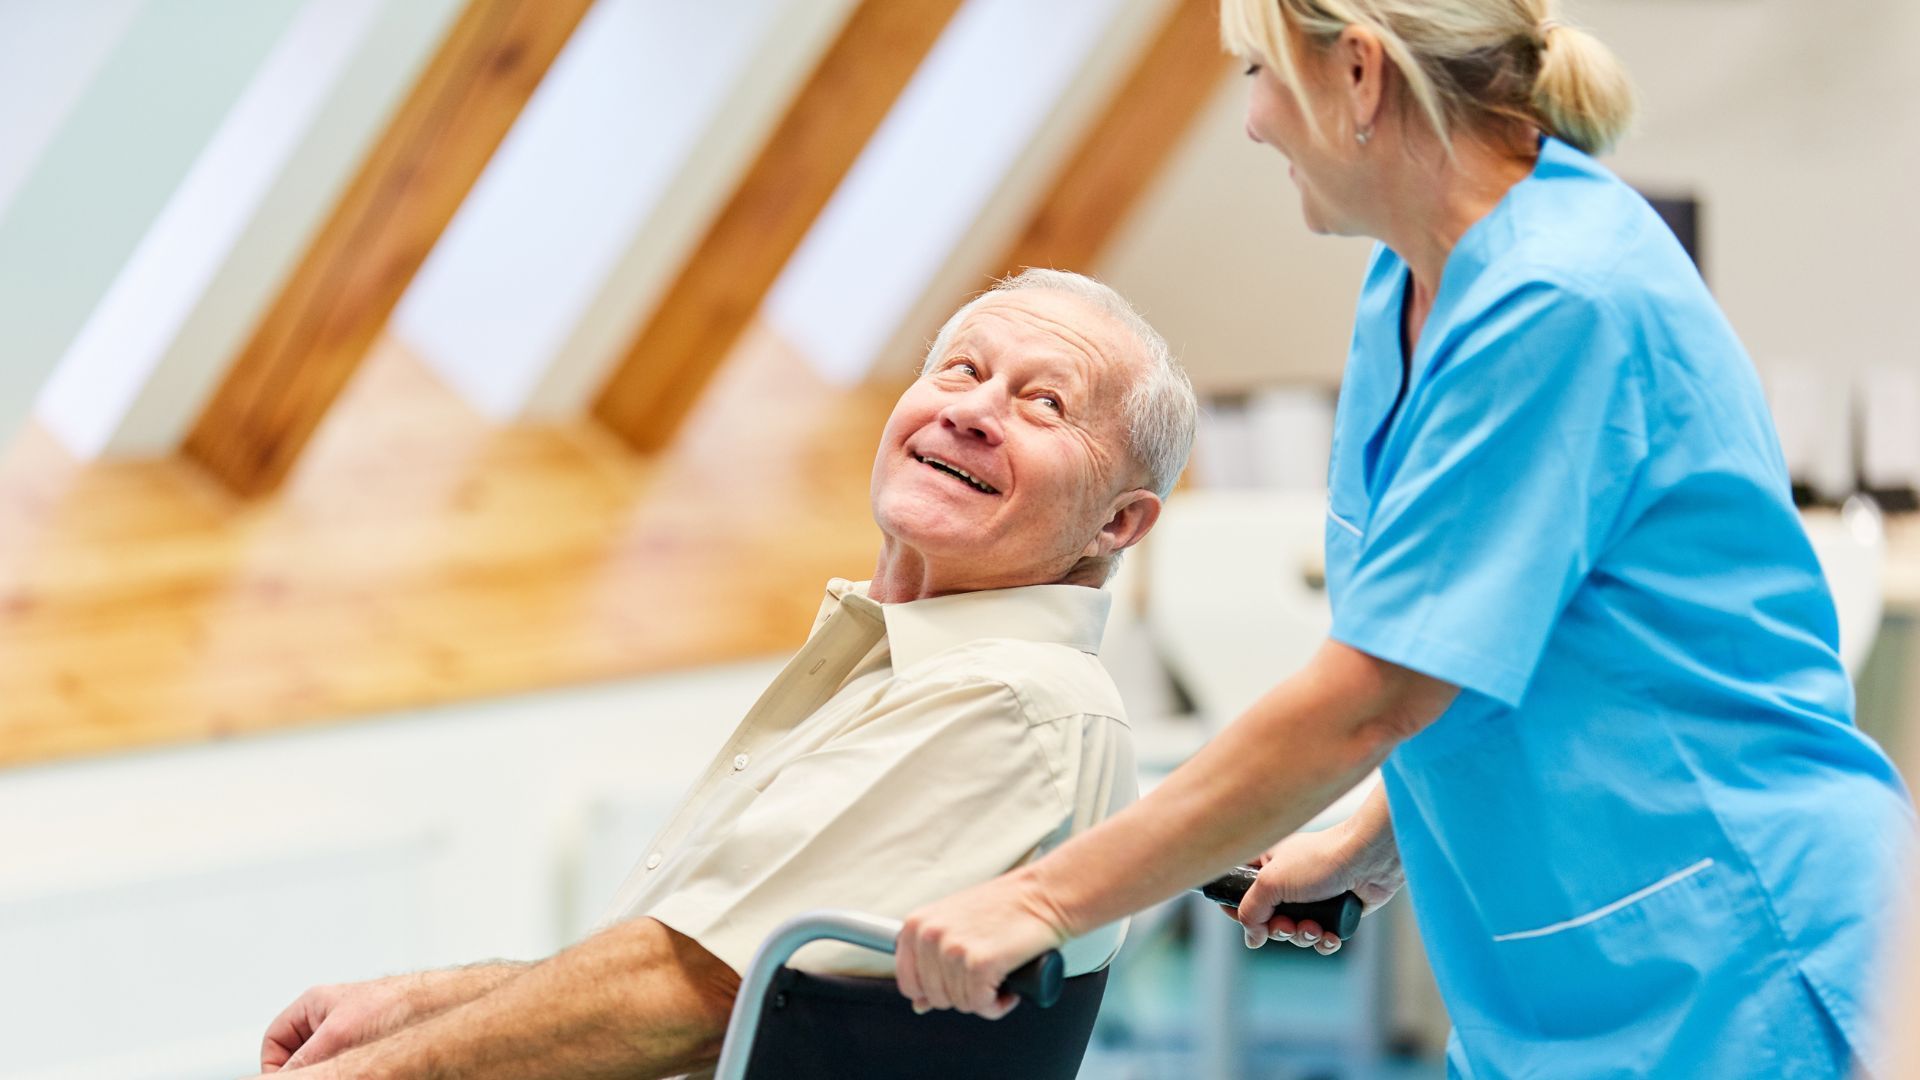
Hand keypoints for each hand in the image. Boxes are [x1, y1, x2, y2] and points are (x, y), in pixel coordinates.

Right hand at [259, 976, 419, 1071]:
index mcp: (314, 1005)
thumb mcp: (337, 1035)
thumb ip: (304, 1059)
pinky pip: (345, 1063)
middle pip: (298, 1054)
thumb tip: (278, 1076)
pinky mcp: (368, 1045)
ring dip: (329, 1069)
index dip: (274, 1065)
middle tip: (320, 1075)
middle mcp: (330, 1017)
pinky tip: (361, 1067)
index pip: (274, 1040)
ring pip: (324, 1062)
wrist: (441, 1004)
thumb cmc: (396, 1004)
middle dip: (306, 1069)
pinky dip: (347, 1069)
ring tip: (346, 1068)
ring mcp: (349, 1032)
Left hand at [895, 870, 1070, 1019]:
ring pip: (961, 1004)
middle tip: (985, 973)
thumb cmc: (1005, 907)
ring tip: (999, 973)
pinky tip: (1008, 984)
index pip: (908, 983)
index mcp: (916, 925)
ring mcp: (953, 950)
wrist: (1044, 894)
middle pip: (936, 998)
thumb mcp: (955, 925)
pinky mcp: (979, 964)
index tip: (957, 980)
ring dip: (984, 998)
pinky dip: (999, 1004)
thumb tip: (919, 1003)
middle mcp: (930, 936)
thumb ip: (931, 961)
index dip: (935, 990)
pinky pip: (982, 1005)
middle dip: (963, 993)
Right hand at [1223, 816, 1402, 955]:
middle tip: (1288, 925)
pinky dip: (1324, 941)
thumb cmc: (1320, 861)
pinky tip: (1330, 935)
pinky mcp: (1334, 913)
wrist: (1369, 861)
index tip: (1245, 920)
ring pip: (1295, 932)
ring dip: (1304, 936)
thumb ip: (1250, 911)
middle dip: (1280, 929)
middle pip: (1269, 920)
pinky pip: (1320, 938)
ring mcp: (1312, 899)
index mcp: (1268, 866)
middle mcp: (1288, 882)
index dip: (1240, 910)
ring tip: (1315, 928)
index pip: (1241, 892)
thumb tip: (1251, 938)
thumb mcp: (1271, 882)